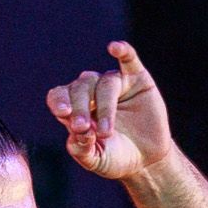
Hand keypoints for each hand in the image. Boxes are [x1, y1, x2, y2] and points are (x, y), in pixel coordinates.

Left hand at [47, 42, 176, 185]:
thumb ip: (82, 149)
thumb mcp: (95, 160)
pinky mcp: (137, 79)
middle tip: (84, 128)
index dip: (59, 101)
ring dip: (104, 107)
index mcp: (74, 108)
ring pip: (104, 84)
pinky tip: (115, 48)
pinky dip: (123, 51)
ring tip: (107, 133)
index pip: (59, 96)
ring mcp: (115, 83)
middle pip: (80, 88)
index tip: (63, 114)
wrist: (148, 160)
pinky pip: (129, 60)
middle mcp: (92, 91)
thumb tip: (78, 133)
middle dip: (79, 108)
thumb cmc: (116, 158)